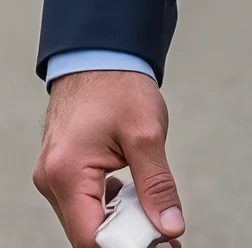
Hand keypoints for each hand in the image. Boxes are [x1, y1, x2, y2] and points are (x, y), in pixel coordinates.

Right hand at [34, 71, 183, 247]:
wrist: (99, 53)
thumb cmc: (118, 84)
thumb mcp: (147, 134)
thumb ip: (157, 185)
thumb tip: (169, 226)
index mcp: (66, 171)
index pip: (90, 236)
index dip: (126, 245)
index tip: (159, 243)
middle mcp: (51, 179)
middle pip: (86, 232)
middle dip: (126, 236)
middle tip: (163, 233)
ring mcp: (53, 176)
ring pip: (85, 220)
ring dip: (118, 222)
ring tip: (151, 213)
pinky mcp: (61, 171)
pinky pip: (83, 204)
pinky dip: (109, 207)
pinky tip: (132, 195)